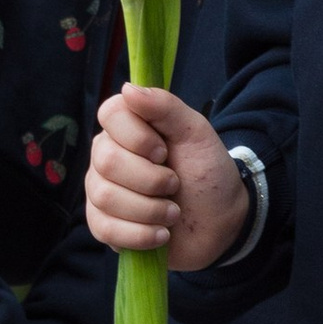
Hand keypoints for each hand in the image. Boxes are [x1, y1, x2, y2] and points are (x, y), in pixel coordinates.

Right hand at [86, 87, 250, 267]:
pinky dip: (141, 235)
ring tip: (173, 213)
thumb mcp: (196, 133)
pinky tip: (161, 234)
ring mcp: (100, 192)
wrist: (221, 222)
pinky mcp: (103, 226)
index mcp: (126, 128)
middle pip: (107, 162)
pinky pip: (105, 230)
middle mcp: (105, 156)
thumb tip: (128, 88)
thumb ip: (165, 107)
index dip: (138, 137)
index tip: (165, 152)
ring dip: (150, 210)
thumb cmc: (207, 173)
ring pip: (105, 198)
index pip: (109, 115)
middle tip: (175, 184)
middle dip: (151, 180)